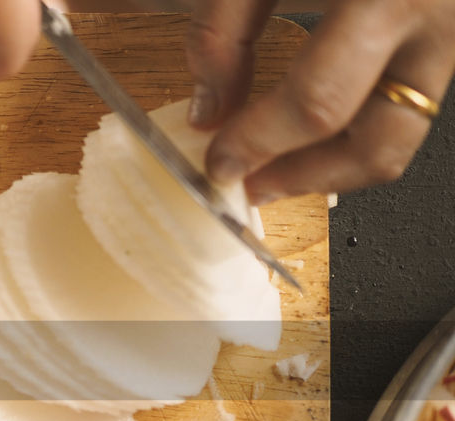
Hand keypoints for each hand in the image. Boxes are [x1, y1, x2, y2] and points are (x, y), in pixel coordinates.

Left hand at [187, 0, 454, 202]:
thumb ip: (225, 27)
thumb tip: (208, 106)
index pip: (317, 100)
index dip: (259, 141)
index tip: (217, 159)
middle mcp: (434, 13)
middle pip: (377, 139)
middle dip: (304, 177)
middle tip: (250, 184)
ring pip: (406, 133)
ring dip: (338, 167)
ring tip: (280, 172)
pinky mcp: (454, 34)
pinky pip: (412, 100)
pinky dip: (361, 125)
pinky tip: (315, 132)